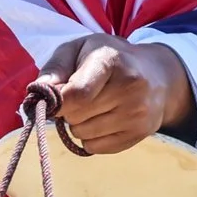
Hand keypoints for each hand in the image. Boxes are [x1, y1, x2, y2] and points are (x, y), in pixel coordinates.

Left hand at [37, 35, 194, 154]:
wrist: (157, 74)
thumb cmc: (109, 59)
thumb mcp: (79, 49)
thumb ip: (55, 67)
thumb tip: (38, 94)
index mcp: (111, 60)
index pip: (77, 94)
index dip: (58, 101)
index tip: (54, 97)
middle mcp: (130, 87)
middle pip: (76, 116)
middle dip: (68, 110)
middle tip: (80, 97)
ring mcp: (138, 113)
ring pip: (83, 135)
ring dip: (79, 125)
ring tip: (94, 107)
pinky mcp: (140, 133)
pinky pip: (96, 148)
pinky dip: (91, 138)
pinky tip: (104, 120)